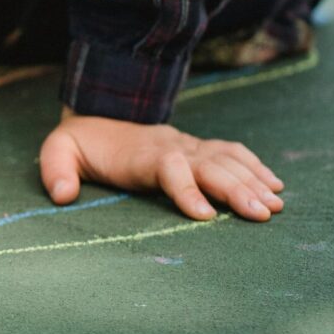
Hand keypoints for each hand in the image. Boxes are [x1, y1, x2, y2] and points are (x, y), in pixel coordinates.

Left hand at [40, 108, 284, 221]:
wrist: (97, 118)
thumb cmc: (79, 145)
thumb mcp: (57, 152)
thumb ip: (56, 171)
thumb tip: (61, 196)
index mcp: (141, 153)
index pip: (169, 168)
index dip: (186, 190)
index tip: (204, 215)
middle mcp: (172, 146)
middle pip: (210, 166)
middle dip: (237, 189)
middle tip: (262, 215)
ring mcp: (189, 145)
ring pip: (227, 160)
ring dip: (254, 181)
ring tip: (277, 206)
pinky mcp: (198, 148)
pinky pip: (233, 153)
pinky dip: (256, 167)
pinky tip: (276, 185)